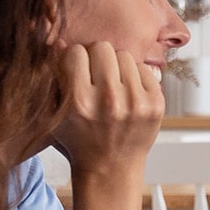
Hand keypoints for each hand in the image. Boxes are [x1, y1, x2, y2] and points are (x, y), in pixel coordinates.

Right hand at [48, 42, 162, 180]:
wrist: (110, 170)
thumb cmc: (79, 141)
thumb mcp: (55, 115)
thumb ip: (54, 79)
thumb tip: (58, 40)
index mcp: (79, 103)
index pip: (75, 52)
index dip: (73, 60)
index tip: (75, 72)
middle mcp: (109, 101)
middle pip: (102, 47)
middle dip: (96, 59)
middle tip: (95, 76)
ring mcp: (136, 102)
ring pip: (124, 55)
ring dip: (116, 67)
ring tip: (112, 86)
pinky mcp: (156, 103)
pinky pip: (144, 68)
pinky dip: (134, 77)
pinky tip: (127, 95)